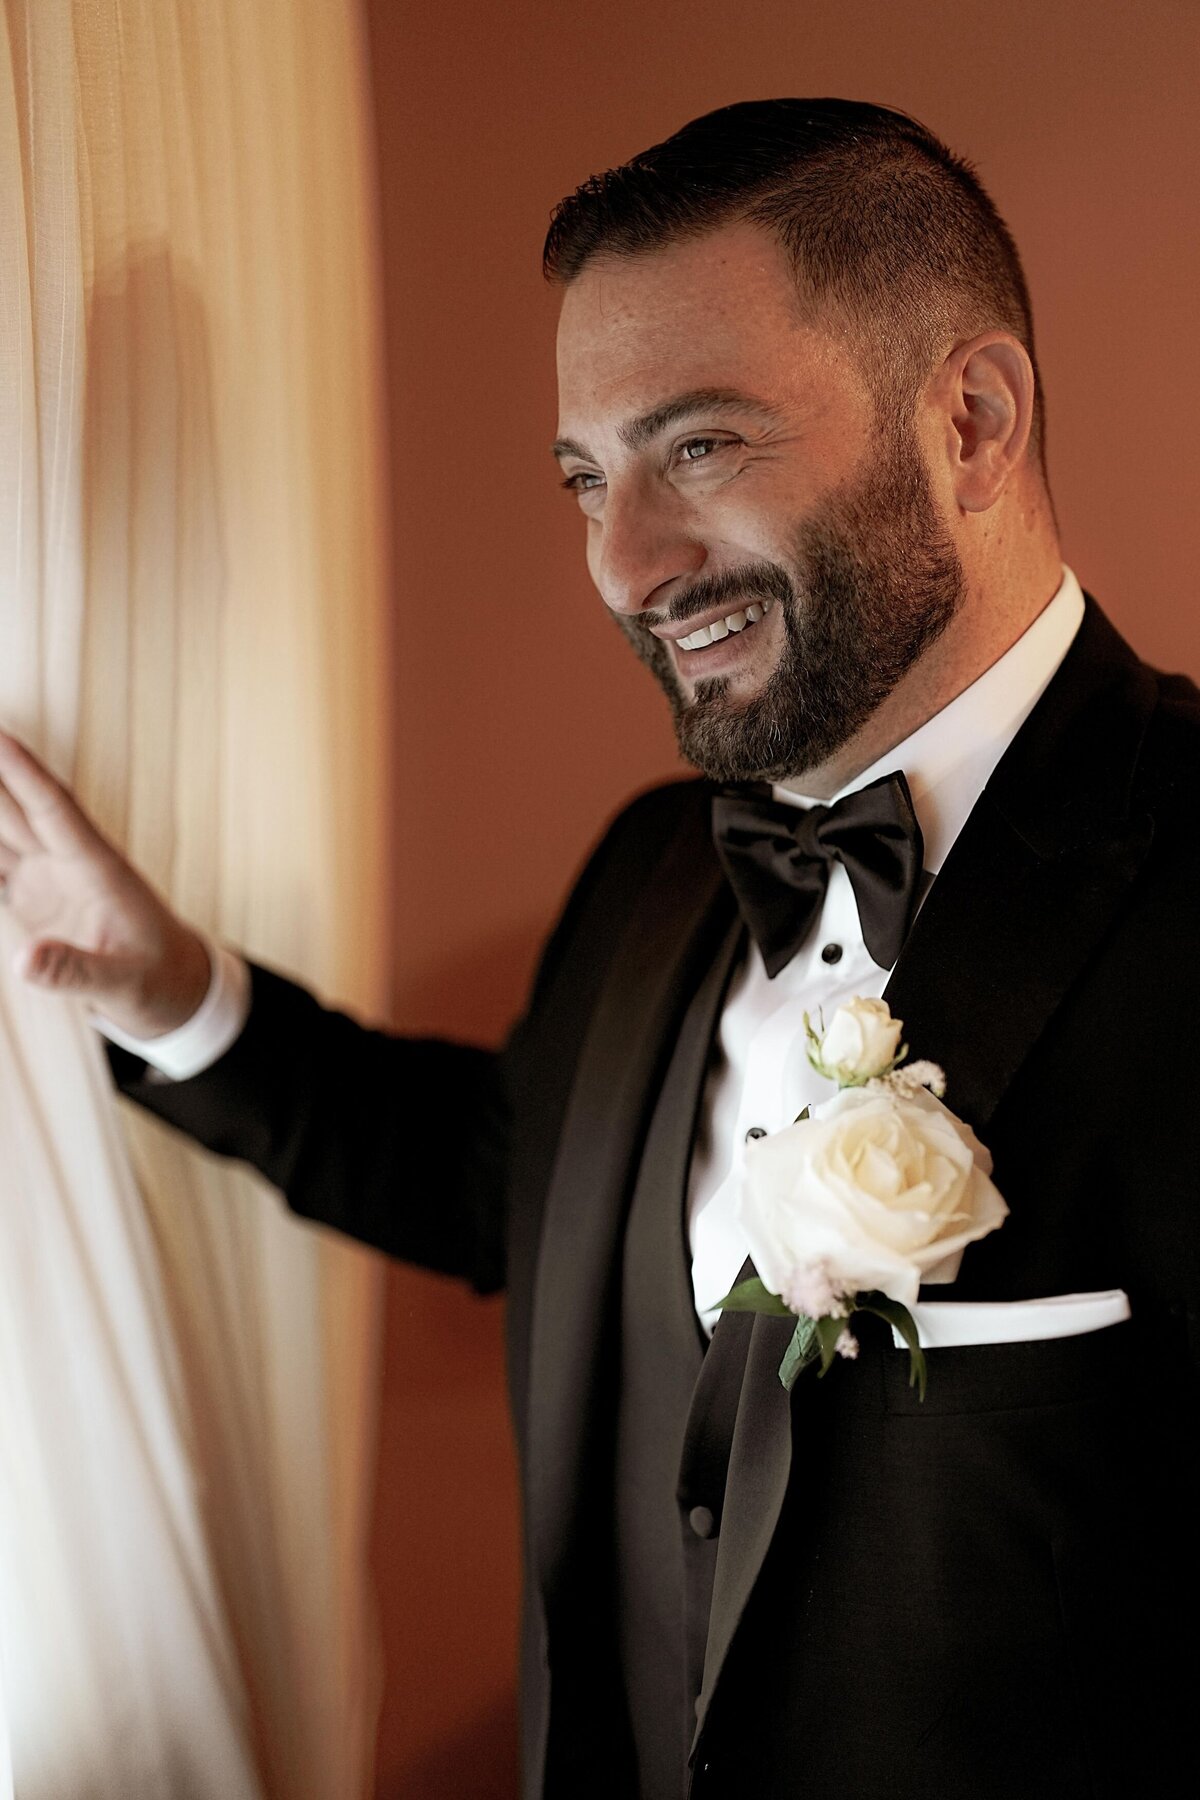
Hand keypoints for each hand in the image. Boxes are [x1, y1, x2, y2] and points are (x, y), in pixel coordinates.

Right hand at [0, 729, 212, 1038]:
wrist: (173, 988)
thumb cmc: (158, 981)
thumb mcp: (124, 985)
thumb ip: (76, 972)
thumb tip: (25, 961)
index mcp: (99, 871)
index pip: (54, 811)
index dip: (23, 773)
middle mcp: (70, 864)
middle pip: (17, 808)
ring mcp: (49, 877)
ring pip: (1, 829)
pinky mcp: (34, 897)